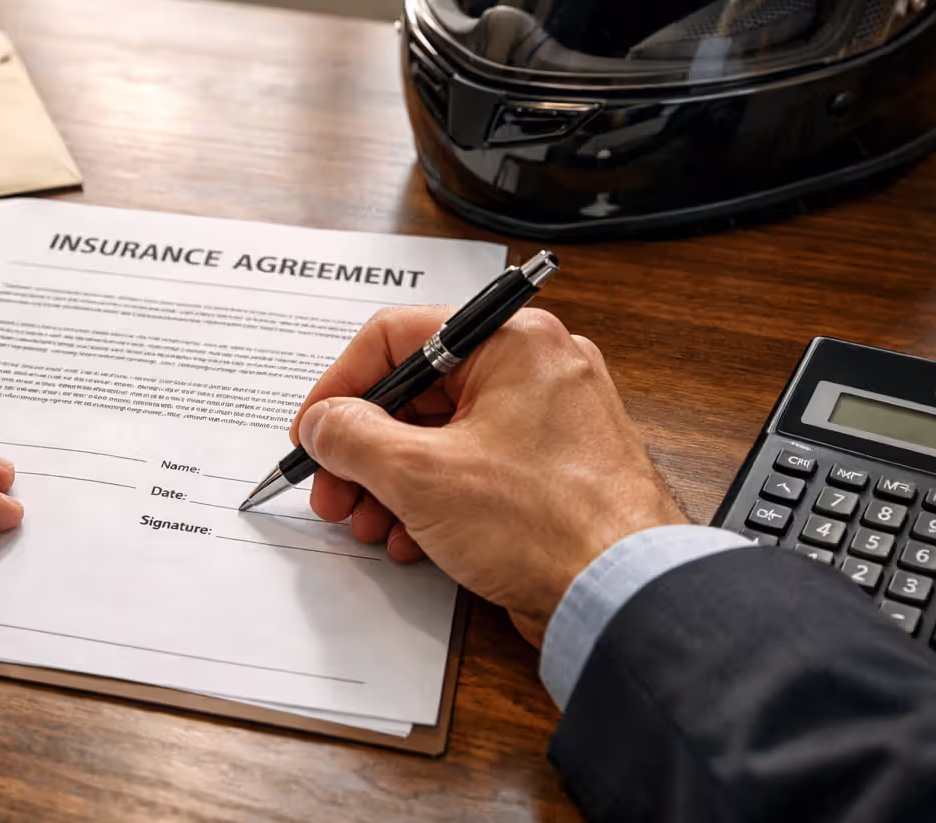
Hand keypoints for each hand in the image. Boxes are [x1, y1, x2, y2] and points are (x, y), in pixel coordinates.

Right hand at [292, 307, 684, 646]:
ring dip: (391, 481)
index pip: (398, 337)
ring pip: (441, 435)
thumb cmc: (549, 524)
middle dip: (363, 450)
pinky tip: (410, 540)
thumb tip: (322, 423)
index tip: (312, 431)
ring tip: (368, 523)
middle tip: (332, 491)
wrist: (624, 598)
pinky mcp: (550, 470)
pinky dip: (432, 499)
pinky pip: (473, 467)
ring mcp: (547, 421)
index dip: (340, 386)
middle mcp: (535, 368)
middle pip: (417, 393)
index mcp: (512, 341)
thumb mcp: (421, 475)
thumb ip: (353, 437)